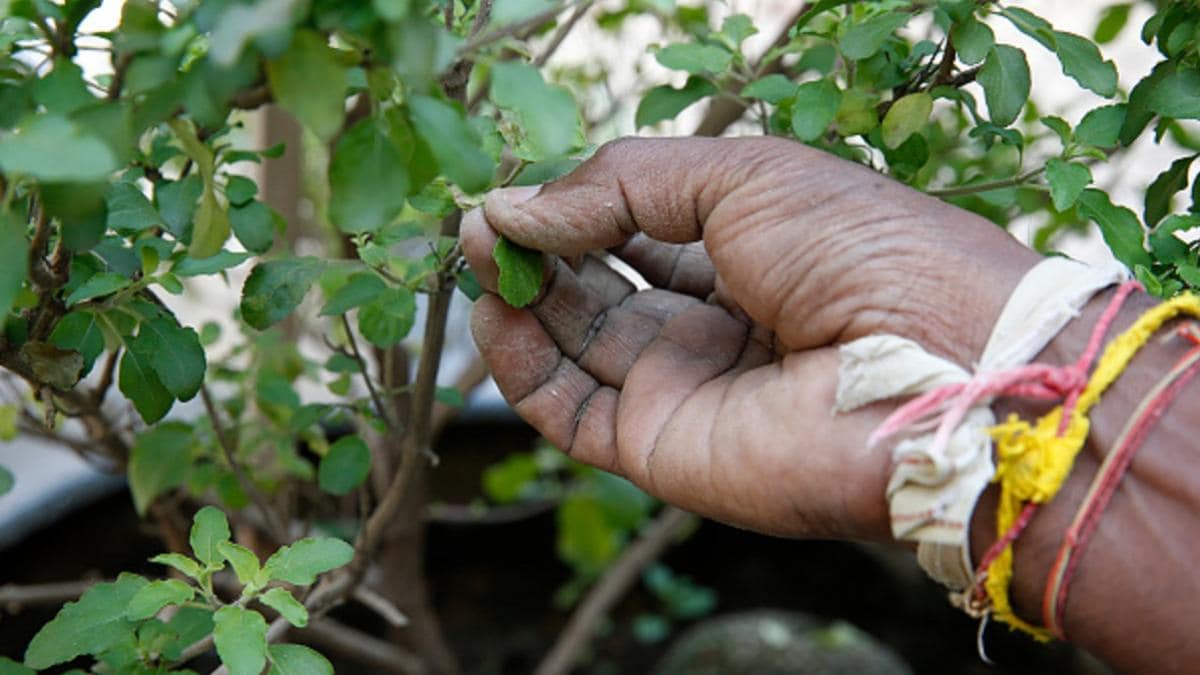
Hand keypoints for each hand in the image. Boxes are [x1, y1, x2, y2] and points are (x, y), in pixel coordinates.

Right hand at [462, 136, 1038, 540]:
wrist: (933, 366)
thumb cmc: (861, 250)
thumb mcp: (739, 176)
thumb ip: (620, 185)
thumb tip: (512, 207)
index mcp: (745, 252)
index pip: (634, 227)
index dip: (572, 208)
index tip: (516, 188)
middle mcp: (712, 323)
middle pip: (596, 287)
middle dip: (536, 251)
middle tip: (479, 223)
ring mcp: (685, 387)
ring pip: (573, 347)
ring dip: (517, 301)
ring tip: (475, 255)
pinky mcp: (662, 448)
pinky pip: (569, 411)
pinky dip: (520, 368)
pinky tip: (493, 316)